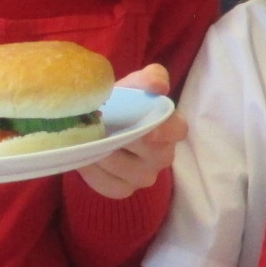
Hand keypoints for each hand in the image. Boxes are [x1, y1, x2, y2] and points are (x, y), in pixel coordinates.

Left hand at [76, 64, 183, 199]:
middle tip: (103, 129)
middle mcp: (164, 155)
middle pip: (153, 154)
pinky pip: (112, 186)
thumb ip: (151, 77)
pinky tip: (86, 159)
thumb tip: (158, 86)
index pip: (178, 131)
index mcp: (172, 128)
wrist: (100, 123)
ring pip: (130, 171)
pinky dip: (96, 174)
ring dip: (107, 156)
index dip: (166, 132)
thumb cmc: (123, 103)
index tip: (148, 131)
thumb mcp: (135, 84)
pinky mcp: (124, 189)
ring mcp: (145, 176)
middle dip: (126, 141)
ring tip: (90, 141)